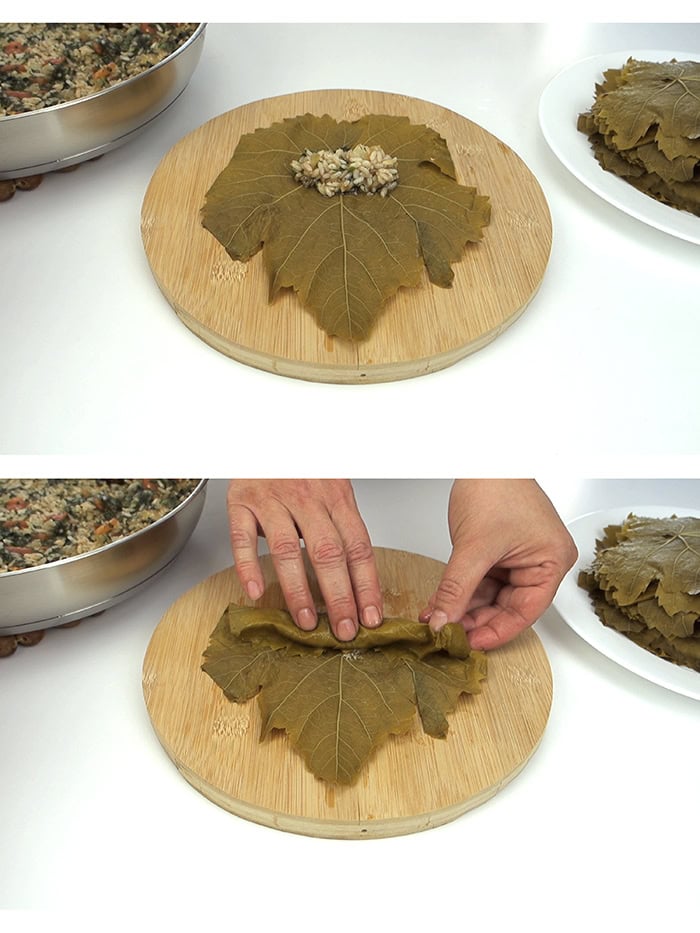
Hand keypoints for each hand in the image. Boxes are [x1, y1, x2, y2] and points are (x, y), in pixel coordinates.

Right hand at [226, 480, 382, 640]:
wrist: (266, 430)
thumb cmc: (302, 467)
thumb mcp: (331, 490)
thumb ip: (342, 528)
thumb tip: (361, 581)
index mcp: (337, 496)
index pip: (358, 546)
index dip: (366, 584)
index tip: (372, 616)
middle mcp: (307, 497)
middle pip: (328, 552)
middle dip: (339, 596)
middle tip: (345, 630)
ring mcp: (272, 498)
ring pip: (286, 549)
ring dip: (299, 590)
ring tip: (307, 622)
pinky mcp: (241, 500)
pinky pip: (241, 538)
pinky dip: (248, 567)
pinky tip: (256, 593)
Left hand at [420, 480, 576, 649]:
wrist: (482, 455)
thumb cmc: (496, 486)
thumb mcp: (473, 546)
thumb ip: (457, 589)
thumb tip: (443, 620)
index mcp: (551, 561)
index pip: (525, 611)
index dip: (497, 630)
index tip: (470, 644)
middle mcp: (540, 561)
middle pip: (508, 606)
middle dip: (475, 619)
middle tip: (448, 634)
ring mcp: (519, 556)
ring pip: (492, 595)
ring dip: (464, 607)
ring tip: (439, 620)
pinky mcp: (499, 551)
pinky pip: (482, 580)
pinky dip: (462, 591)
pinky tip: (442, 603)